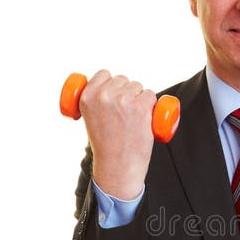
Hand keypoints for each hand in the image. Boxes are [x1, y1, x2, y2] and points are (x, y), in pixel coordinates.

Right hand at [79, 70, 157, 198]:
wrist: (117, 166)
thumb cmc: (106, 146)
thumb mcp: (90, 119)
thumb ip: (96, 101)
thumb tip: (108, 88)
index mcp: (87, 96)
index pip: (104, 74)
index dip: (112, 83)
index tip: (114, 96)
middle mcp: (104, 95)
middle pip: (123, 79)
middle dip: (127, 92)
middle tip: (125, 114)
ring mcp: (124, 100)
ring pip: (138, 87)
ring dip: (140, 98)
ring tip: (133, 119)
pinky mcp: (141, 107)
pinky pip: (151, 96)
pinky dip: (152, 105)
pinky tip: (145, 118)